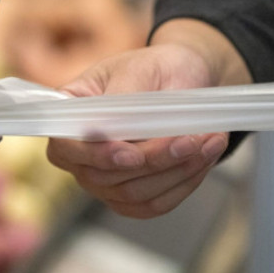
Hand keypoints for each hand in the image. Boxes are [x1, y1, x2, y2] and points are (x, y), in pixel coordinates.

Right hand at [46, 19, 250, 218]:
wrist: (182, 79)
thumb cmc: (154, 68)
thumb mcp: (137, 70)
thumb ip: (120, 99)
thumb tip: (110, 129)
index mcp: (69, 114)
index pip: (64, 147)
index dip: (95, 155)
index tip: (131, 154)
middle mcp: (79, 153)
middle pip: (104, 177)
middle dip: (153, 161)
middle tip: (191, 139)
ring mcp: (103, 179)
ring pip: (134, 195)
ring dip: (177, 172)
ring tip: (209, 142)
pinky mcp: (132, 197)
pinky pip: (156, 204)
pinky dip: (185, 182)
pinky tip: (204, 157)